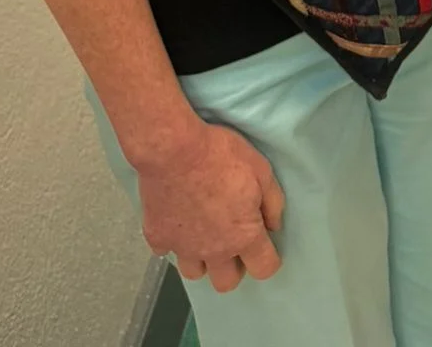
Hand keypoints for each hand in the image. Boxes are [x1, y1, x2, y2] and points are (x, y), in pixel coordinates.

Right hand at [135, 118, 284, 294]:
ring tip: (201, 233)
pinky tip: (175, 220)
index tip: (263, 243)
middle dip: (232, 266)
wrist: (173, 148)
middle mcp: (215, 251)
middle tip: (231, 239)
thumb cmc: (219, 154)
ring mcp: (183, 247)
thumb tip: (273, 225)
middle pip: (226, 282)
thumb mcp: (260, 168)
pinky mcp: (158, 237)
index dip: (267, 258)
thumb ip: (273, 202)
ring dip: (200, 258)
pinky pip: (166, 250)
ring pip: (194, 273)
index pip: (265, 268)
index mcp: (243, 236)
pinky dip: (172, 240)